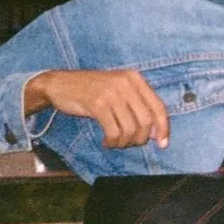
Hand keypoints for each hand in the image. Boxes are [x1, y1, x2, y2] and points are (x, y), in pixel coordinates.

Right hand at [26, 69, 168, 148]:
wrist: (59, 84)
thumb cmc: (91, 90)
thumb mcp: (118, 91)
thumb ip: (138, 107)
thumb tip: (157, 133)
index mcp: (135, 79)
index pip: (158, 107)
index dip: (163, 128)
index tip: (162, 144)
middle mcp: (126, 83)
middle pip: (146, 121)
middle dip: (140, 139)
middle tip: (128, 143)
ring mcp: (112, 93)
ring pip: (130, 128)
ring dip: (124, 142)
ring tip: (115, 142)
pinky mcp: (97, 104)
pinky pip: (114, 131)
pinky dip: (112, 141)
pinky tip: (106, 142)